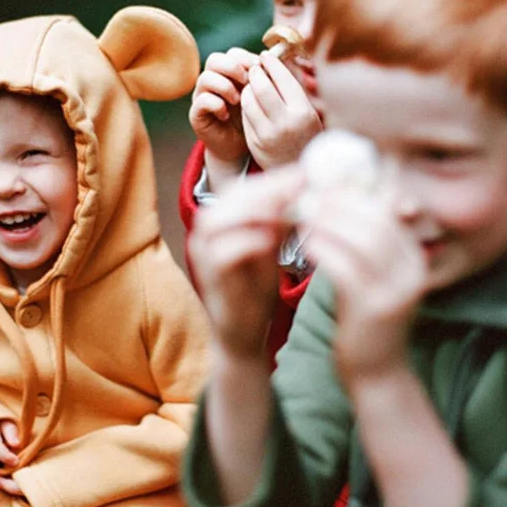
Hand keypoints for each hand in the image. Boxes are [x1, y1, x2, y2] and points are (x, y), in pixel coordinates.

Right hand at [189, 48, 258, 168]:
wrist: (238, 147)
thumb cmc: (251, 119)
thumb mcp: (260, 97)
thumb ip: (263, 80)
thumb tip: (272, 62)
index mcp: (229, 74)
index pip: (232, 53)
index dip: (245, 58)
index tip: (260, 70)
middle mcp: (212, 81)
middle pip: (214, 59)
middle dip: (233, 67)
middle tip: (246, 81)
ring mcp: (201, 96)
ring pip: (205, 78)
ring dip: (224, 86)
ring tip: (238, 100)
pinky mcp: (196, 113)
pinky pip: (201, 101)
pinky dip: (216, 105)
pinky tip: (226, 115)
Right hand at [189, 166, 302, 360]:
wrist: (243, 334)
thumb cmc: (255, 289)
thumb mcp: (270, 245)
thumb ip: (279, 218)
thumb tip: (305, 187)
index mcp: (219, 222)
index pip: (241, 189)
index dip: (272, 179)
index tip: (305, 172)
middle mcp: (204, 234)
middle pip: (228, 198)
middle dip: (266, 189)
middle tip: (299, 185)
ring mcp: (202, 256)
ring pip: (217, 220)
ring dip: (254, 211)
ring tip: (287, 209)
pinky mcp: (208, 278)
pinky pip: (221, 253)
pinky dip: (247, 242)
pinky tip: (272, 239)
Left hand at [241, 51, 321, 170]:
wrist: (299, 167)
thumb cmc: (306, 134)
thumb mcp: (309, 111)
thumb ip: (295, 87)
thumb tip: (281, 59)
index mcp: (303, 112)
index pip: (283, 79)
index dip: (272, 64)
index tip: (266, 56)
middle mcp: (285, 123)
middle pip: (262, 88)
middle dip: (256, 73)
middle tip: (255, 67)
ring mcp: (268, 135)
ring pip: (248, 101)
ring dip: (247, 88)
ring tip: (251, 84)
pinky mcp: (254, 143)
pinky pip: (245, 116)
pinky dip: (245, 104)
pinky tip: (249, 100)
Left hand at [301, 187, 426, 383]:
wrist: (377, 373)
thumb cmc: (367, 319)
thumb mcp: (375, 277)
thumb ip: (367, 244)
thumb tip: (339, 201)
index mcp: (415, 258)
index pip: (388, 211)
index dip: (356, 193)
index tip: (326, 184)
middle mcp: (413, 270)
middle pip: (377, 220)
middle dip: (340, 203)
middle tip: (309, 194)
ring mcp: (397, 289)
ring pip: (363, 240)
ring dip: (329, 222)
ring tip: (302, 213)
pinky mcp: (375, 308)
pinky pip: (346, 268)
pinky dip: (324, 249)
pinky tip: (304, 242)